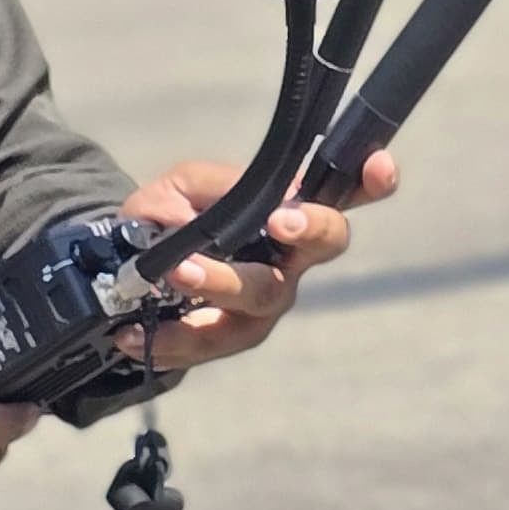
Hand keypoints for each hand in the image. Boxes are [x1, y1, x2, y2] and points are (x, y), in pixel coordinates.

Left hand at [114, 150, 403, 372]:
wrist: (131, 267)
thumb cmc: (173, 217)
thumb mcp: (182, 186)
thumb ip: (208, 189)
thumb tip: (224, 209)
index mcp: (290, 212)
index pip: (344, 193)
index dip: (372, 182)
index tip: (378, 166)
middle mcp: (291, 259)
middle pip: (325, 244)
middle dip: (311, 229)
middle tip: (279, 220)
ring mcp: (265, 303)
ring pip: (263, 296)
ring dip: (222, 282)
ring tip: (177, 272)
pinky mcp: (230, 339)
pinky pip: (209, 343)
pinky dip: (172, 337)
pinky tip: (135, 333)